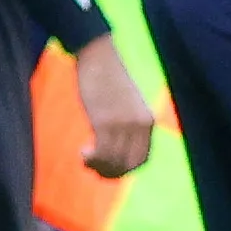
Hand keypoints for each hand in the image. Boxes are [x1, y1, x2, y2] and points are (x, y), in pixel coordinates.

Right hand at [74, 39, 155, 179]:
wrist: (99, 58)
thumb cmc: (109, 81)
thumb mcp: (127, 104)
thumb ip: (129, 124)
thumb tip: (118, 148)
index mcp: (148, 121)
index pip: (143, 159)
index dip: (125, 169)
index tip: (108, 166)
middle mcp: (139, 124)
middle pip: (128, 165)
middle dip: (109, 172)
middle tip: (92, 166)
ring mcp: (122, 123)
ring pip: (114, 161)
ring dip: (97, 167)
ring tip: (86, 158)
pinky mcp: (104, 121)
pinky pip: (101, 152)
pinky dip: (91, 159)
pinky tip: (82, 151)